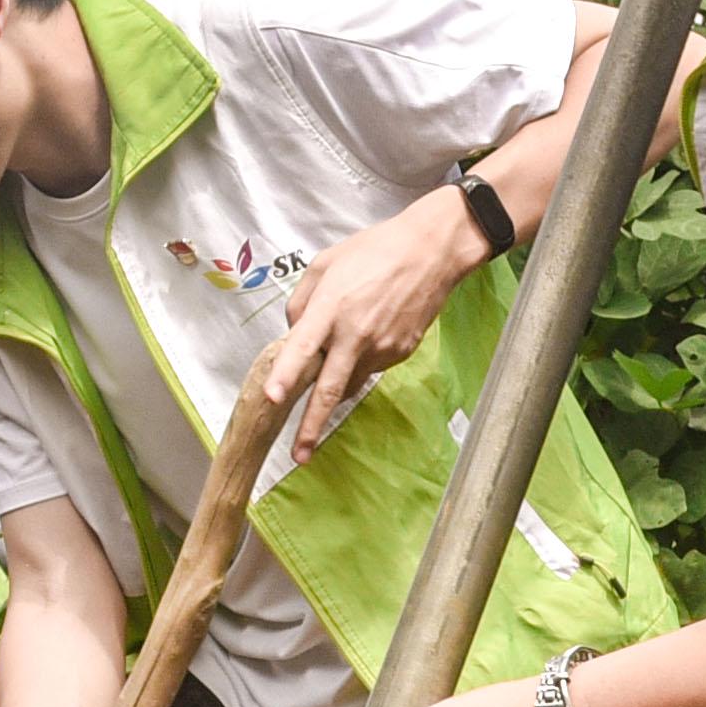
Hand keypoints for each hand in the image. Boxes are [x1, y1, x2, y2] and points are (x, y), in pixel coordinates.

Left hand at [261, 192, 487, 450]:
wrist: (431, 253)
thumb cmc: (374, 250)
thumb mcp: (325, 263)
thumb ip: (302, 301)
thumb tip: (294, 332)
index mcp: (331, 308)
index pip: (303, 347)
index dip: (287, 374)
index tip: (274, 399)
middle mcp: (355, 334)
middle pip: (329, 390)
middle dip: (312, 427)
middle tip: (299, 456)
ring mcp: (381, 348)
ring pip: (348, 382)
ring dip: (335, 387)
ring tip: (331, 375)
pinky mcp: (400, 353)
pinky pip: (370, 369)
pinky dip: (359, 364)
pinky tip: (364, 342)